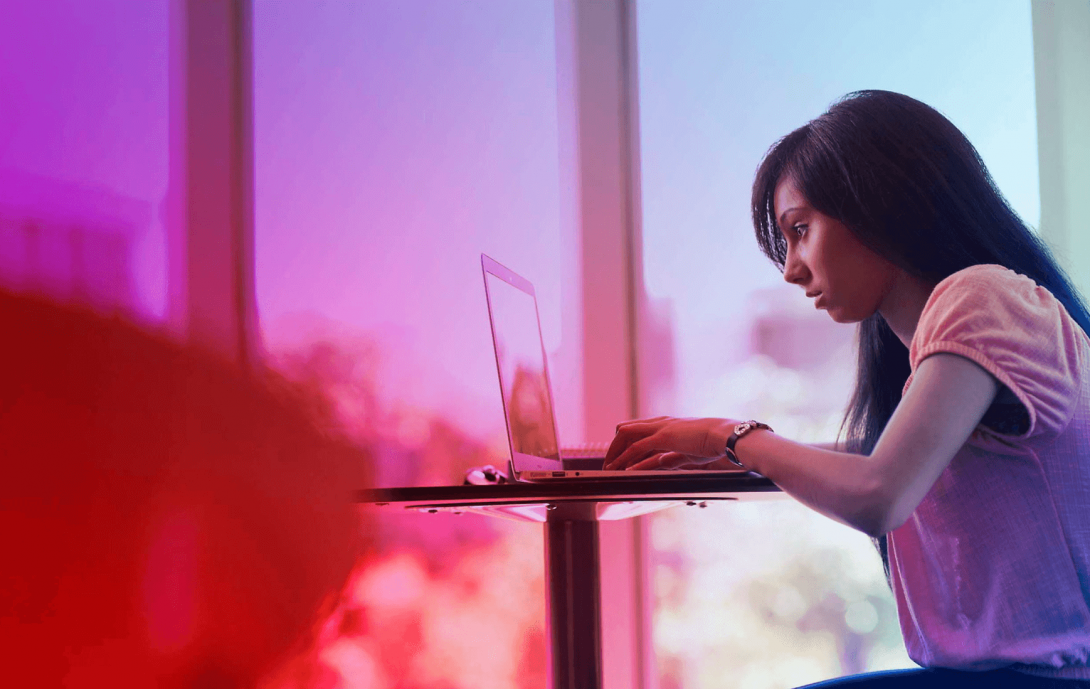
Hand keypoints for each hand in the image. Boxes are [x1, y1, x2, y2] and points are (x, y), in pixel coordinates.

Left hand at [604, 416, 737, 470]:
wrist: (724, 435)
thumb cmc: (712, 443)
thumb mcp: (687, 452)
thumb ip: (672, 457)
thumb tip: (660, 462)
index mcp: (665, 424)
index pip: (636, 431)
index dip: (624, 444)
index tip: (617, 458)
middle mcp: (659, 423)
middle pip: (626, 431)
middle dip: (614, 448)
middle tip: (608, 464)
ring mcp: (660, 429)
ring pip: (628, 438)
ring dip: (616, 454)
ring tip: (609, 468)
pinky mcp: (664, 437)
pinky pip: (640, 448)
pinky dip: (629, 459)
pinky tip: (624, 469)